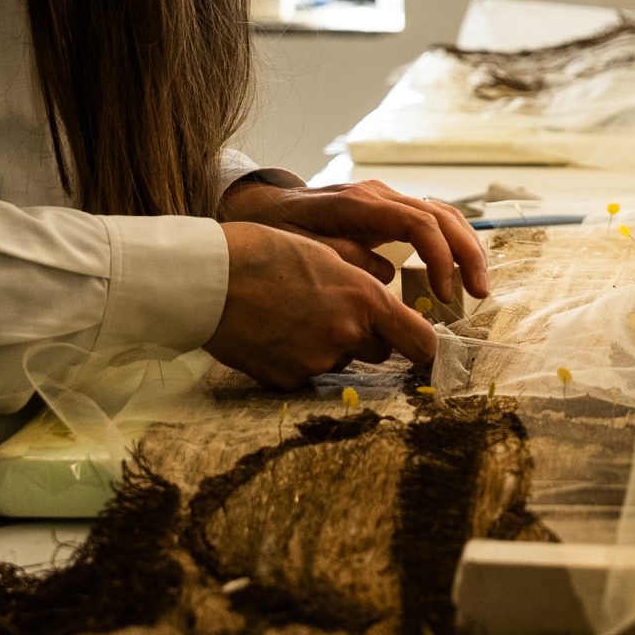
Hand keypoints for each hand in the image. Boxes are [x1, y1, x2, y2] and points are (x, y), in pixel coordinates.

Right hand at [206, 223, 438, 390]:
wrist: (208, 278)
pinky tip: (272, 334)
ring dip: (330, 346)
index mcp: (364, 299)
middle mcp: (347, 335)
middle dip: (366, 336)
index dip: (425, 346)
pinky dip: (297, 360)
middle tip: (331, 311)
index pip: (421, 342)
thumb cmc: (265, 254)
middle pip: (380, 351)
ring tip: (292, 316)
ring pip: (342, 361)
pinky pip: (307, 376)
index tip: (425, 346)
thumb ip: (362, 280)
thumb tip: (385, 290)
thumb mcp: (326, 254)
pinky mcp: (288, 380)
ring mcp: (317, 362)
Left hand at [216, 176, 489, 304]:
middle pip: (442, 215)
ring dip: (467, 249)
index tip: (443, 295)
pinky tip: (458, 274)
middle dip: (467, 254)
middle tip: (479, 294)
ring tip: (477, 287)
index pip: (419, 223)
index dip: (439, 258)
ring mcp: (387, 200)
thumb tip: (386, 275)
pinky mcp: (388, 212)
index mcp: (361, 202)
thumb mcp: (299, 248)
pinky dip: (451, 245)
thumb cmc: (276, 230)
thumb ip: (342, 256)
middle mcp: (381, 195)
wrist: (260, 206)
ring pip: (444, 214)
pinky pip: (431, 222)